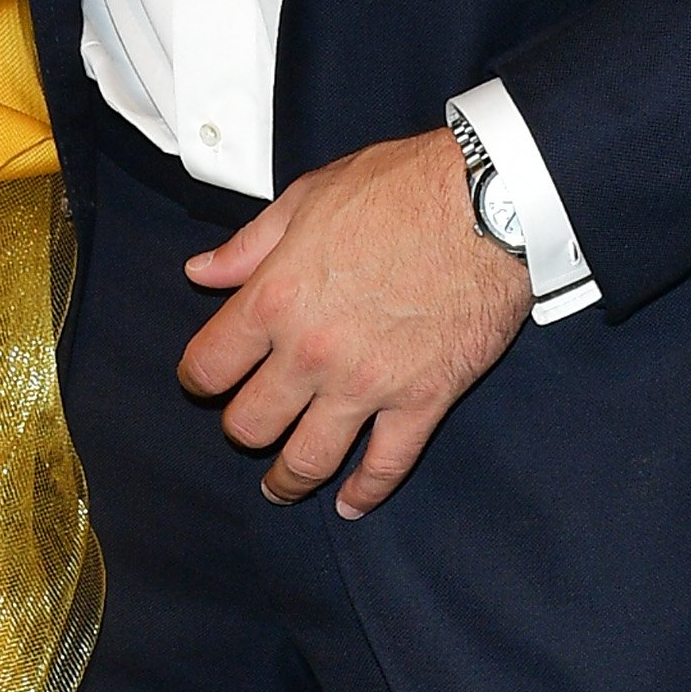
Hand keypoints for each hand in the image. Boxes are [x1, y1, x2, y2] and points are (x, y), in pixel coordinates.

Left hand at [177, 128, 534, 517]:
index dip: (199, 378)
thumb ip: (249, 246)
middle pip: (249, 424)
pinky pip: (386, 466)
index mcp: (275, 299)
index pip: (208, 365)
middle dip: (242, 429)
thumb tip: (202, 273)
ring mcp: (367, 384)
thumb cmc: (403, 188)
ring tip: (282, 487)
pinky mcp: (422, 400)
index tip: (206, 381)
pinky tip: (351, 503)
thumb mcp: (309, 198)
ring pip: (307, 460)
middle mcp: (311, 352)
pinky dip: (365, 492)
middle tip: (251, 426)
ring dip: (288, 481)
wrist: (492, 203)